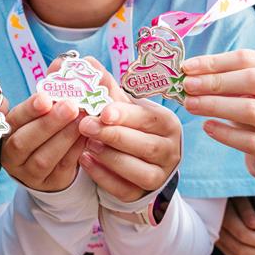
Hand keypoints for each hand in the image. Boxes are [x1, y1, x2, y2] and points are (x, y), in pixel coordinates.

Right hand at [1, 87, 85, 190]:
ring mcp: (29, 173)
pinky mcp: (50, 183)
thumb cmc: (48, 126)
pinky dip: (76, 149)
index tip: (46, 97)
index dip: (29, 109)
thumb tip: (60, 64)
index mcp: (7, 131)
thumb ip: (52, 87)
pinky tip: (88, 135)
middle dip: (48, 123)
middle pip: (24, 141)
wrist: (53, 162)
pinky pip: (63, 167)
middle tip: (71, 105)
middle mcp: (12, 155)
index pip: (13, 120)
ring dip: (65, 137)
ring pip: (44, 158)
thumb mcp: (45, 108)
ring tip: (83, 119)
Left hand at [77, 59, 181, 201]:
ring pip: (136, 170)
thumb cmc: (129, 125)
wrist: (138, 159)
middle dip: (113, 135)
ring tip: (86, 144)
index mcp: (167, 123)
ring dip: (108, 156)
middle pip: (145, 146)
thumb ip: (105, 86)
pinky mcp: (142, 193)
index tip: (103, 111)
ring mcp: (158, 175)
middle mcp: (170, 150)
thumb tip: (85, 61)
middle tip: (85, 125)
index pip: (148, 119)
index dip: (125, 116)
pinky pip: (123, 188)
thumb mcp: (122, 106)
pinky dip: (102, 175)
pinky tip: (84, 160)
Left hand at [182, 50, 254, 184]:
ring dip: (215, 106)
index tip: (187, 67)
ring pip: (253, 110)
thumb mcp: (252, 97)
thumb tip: (191, 71)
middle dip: (215, 82)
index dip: (217, 62)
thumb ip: (230, 82)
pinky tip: (207, 127)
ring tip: (190, 105)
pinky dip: (225, 133)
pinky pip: (252, 142)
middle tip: (187, 86)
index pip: (253, 59)